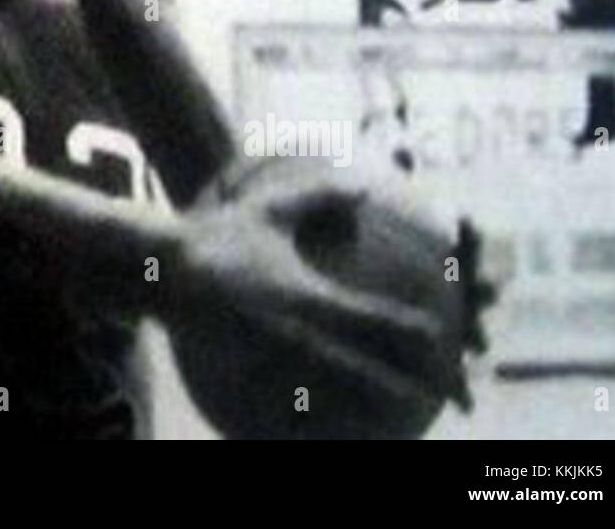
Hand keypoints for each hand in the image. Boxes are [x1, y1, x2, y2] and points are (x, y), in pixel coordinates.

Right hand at [166, 182, 471, 411]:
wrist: (163, 272)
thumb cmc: (216, 235)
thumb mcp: (269, 208)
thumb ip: (319, 197)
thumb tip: (363, 186)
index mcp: (308, 296)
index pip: (375, 321)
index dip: (415, 335)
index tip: (449, 344)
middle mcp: (299, 335)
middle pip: (368, 372)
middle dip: (413, 388)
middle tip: (450, 398)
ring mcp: (276, 361)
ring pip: (337, 396)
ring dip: (378, 409)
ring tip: (412, 420)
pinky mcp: (254, 374)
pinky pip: (294, 404)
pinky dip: (324, 417)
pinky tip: (338, 428)